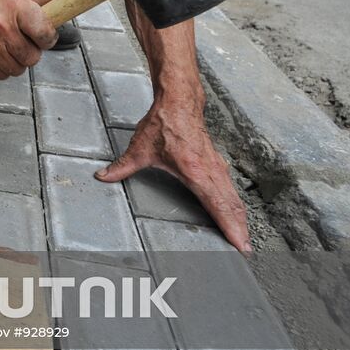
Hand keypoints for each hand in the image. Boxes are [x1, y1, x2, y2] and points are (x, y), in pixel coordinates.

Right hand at [0, 0, 58, 78]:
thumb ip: (47, 0)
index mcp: (15, 7)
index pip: (44, 33)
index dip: (48, 38)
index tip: (44, 36)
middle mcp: (1, 26)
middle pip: (32, 57)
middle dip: (31, 51)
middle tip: (23, 41)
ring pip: (18, 69)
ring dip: (17, 61)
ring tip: (10, 46)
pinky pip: (3, 75)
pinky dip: (4, 68)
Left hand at [95, 96, 250, 252]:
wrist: (179, 100)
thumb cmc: (164, 122)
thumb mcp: (140, 148)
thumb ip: (122, 166)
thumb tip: (104, 176)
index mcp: (194, 171)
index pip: (216, 204)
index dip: (229, 226)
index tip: (239, 243)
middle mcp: (209, 170)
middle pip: (230, 204)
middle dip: (239, 228)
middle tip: (246, 249)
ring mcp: (215, 165)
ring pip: (232, 195)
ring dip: (239, 216)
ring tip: (243, 236)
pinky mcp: (215, 162)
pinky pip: (229, 186)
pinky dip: (234, 202)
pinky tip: (234, 210)